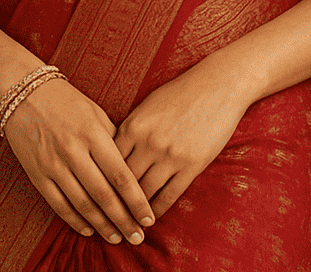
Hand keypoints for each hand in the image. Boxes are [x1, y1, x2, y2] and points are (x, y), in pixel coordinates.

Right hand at [3, 78, 155, 245]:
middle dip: (123, 219)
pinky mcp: (36, 173)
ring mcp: (53, 164)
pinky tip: (89, 229)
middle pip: (104, 194)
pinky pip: (58, 203)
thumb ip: (114, 140)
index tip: (149, 217)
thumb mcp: (96, 113)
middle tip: (138, 237)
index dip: (136, 200)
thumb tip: (134, 170)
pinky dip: (74, 219)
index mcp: (93, 134)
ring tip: (117, 237)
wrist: (23, 93)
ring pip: (82, 203)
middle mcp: (73, 150)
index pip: (120, 174)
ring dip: (102, 225)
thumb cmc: (66, 102)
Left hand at [112, 57, 257, 218]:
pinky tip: (151, 218)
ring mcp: (170, 155)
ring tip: (126, 226)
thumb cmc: (181, 92)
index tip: (92, 199)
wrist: (219, 85)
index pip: (107, 163)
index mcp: (133, 125)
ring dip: (133, 213)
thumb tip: (112, 153)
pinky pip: (169, 195)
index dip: (98, 183)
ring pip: (144, 193)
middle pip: (122, 182)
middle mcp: (148, 142)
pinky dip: (157, 210)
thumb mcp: (148, 106)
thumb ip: (130, 129)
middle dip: (112, 204)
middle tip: (104, 221)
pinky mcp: (191, 165)